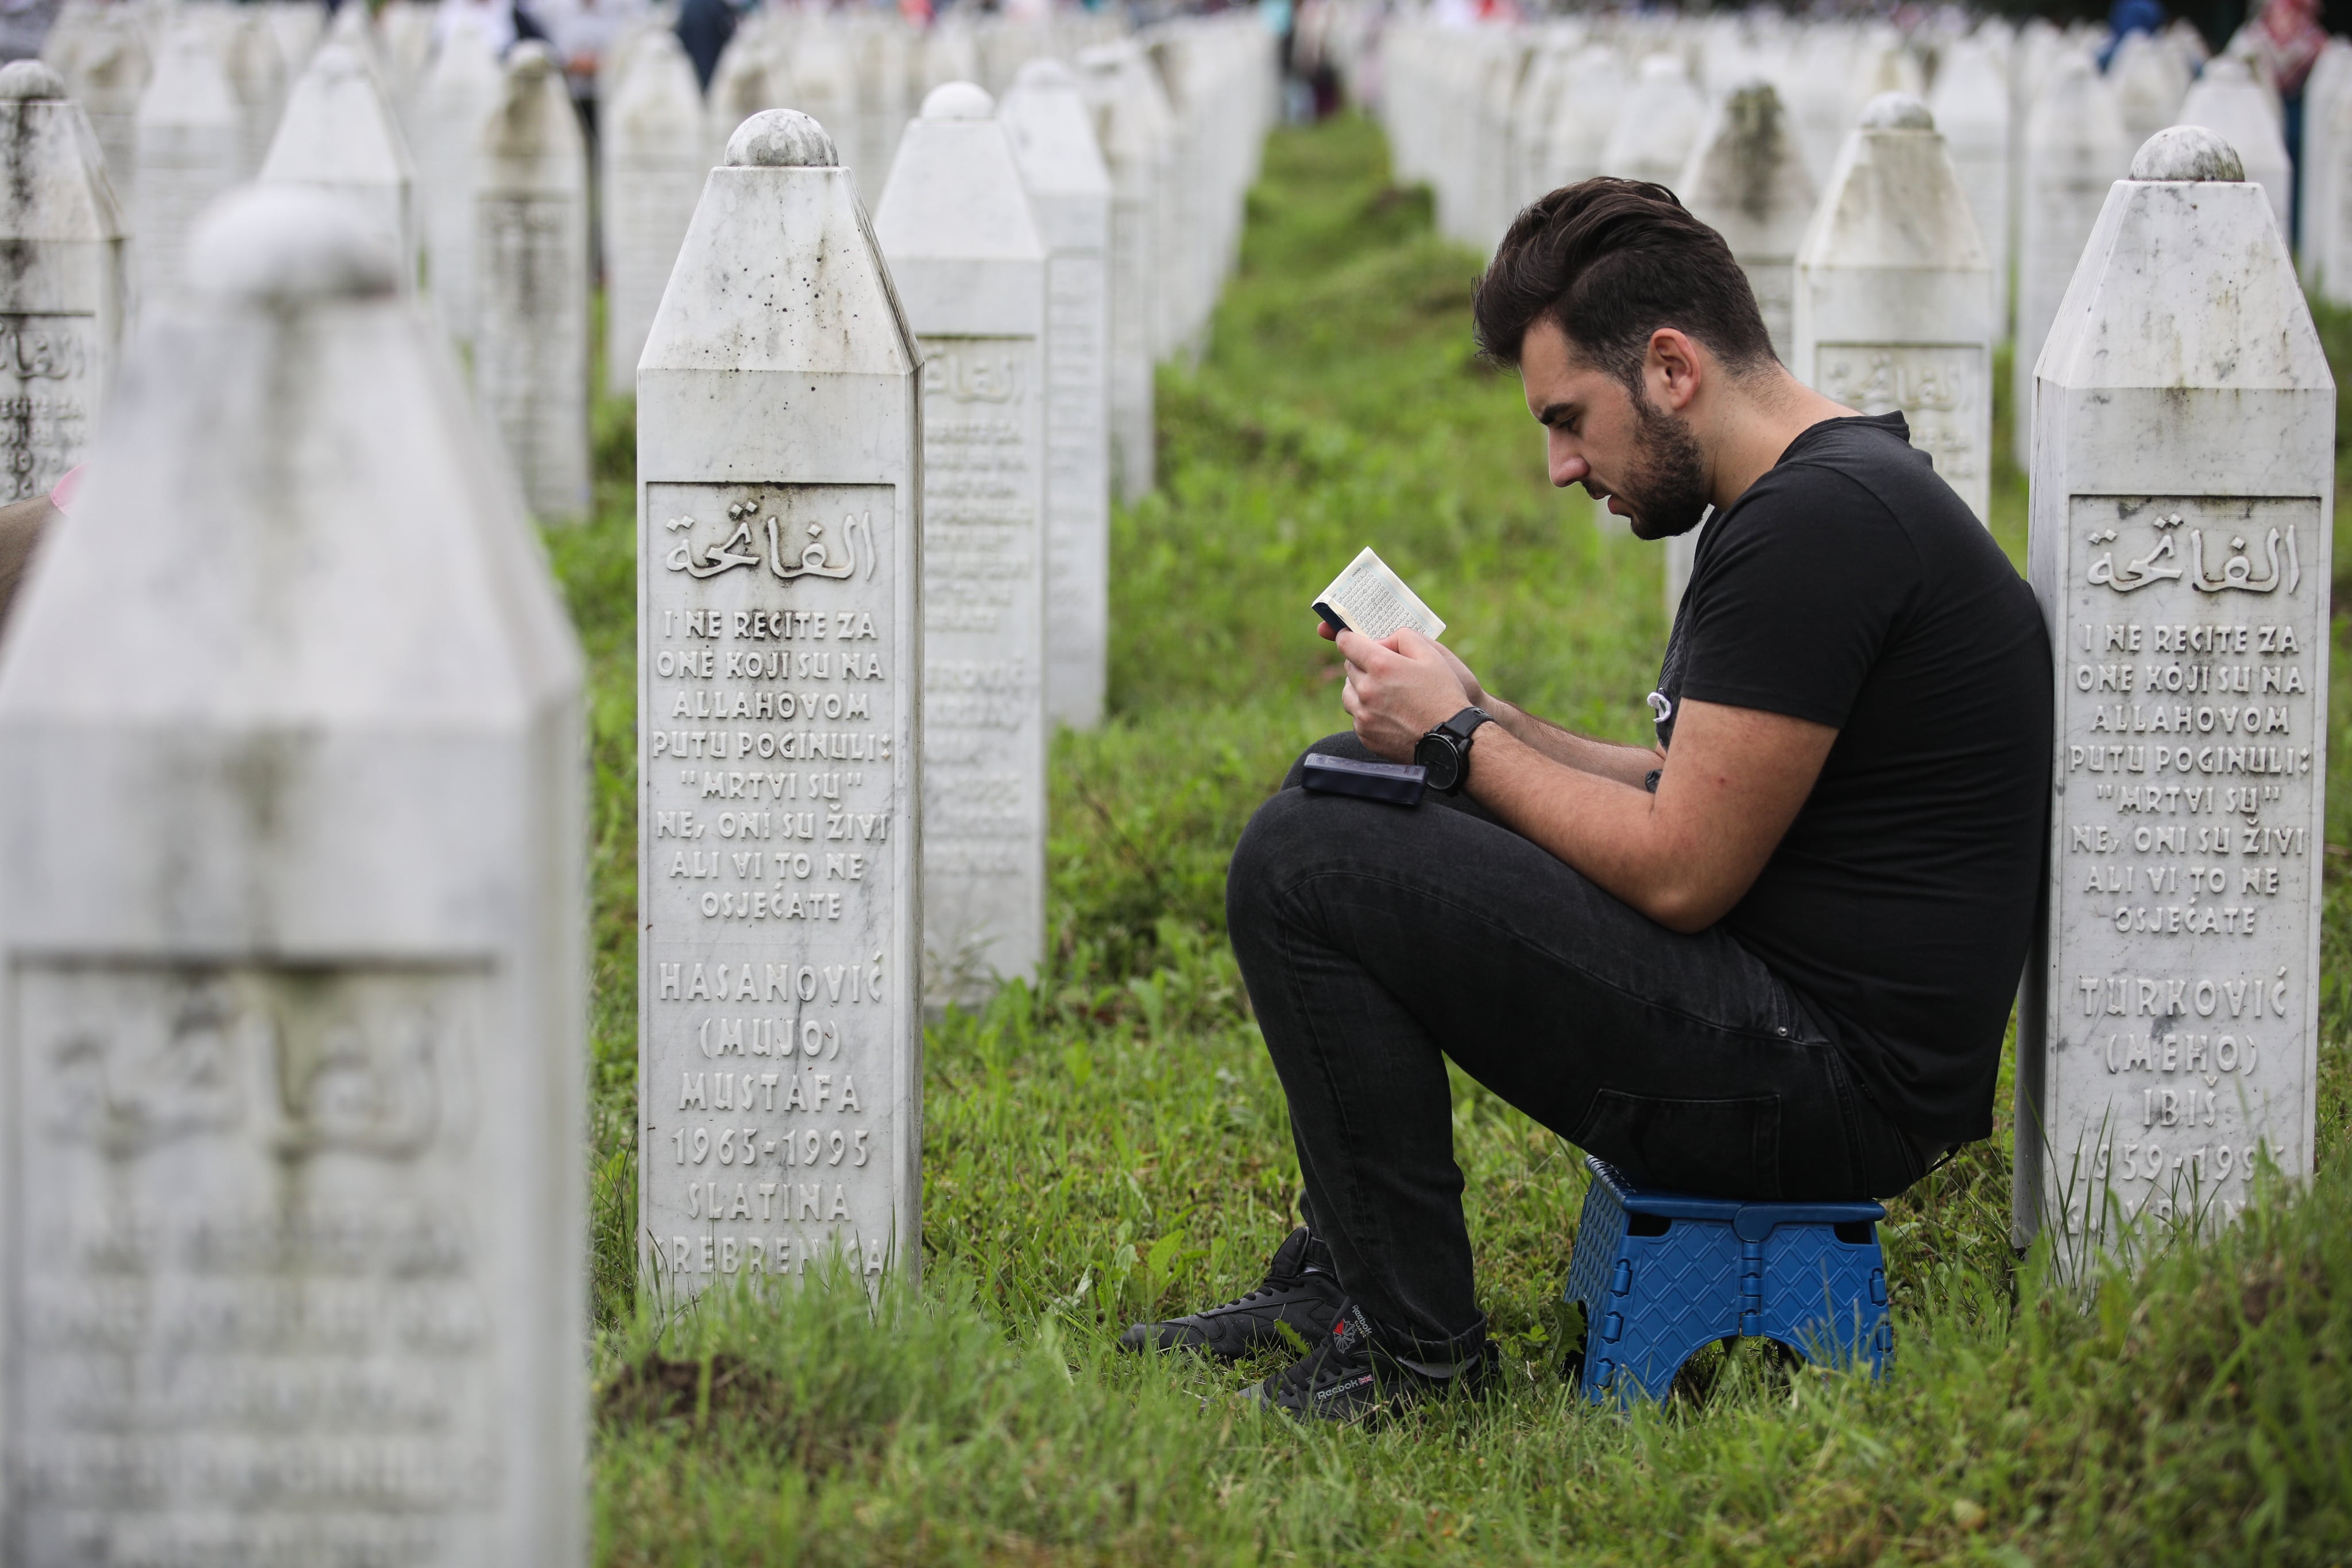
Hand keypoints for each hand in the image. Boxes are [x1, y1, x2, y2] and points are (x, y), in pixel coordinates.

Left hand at [1335, 627, 1477, 760]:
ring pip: (1348, 693)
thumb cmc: (1443, 695)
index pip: (1346, 643)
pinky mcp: (1366, 735)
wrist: (1450, 738)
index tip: (1350, 638)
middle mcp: (1366, 690)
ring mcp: (1363, 716)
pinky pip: (1356, 716)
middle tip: (1382, 669)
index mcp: (1380, 666)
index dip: (1347, 637)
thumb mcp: (1431, 654)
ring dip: (1359, 687)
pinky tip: (1387, 712)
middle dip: (1361, 663)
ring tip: (1382, 691)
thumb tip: (1382, 640)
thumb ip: (1403, 637)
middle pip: (1349, 668)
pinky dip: (1366, 711)